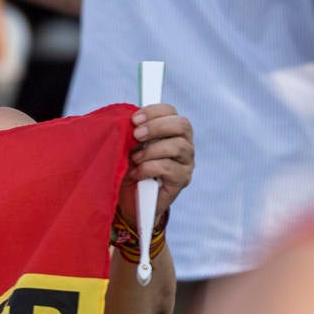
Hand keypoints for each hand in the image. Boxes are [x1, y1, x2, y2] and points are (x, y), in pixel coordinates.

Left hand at [119, 102, 194, 223]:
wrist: (130, 202)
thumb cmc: (128, 170)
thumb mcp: (127, 148)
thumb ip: (132, 134)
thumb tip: (128, 122)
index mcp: (171, 131)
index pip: (171, 112)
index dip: (154, 112)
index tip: (134, 119)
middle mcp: (184, 144)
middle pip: (182, 125)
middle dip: (156, 127)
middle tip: (136, 135)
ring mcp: (186, 163)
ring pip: (177, 146)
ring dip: (151, 150)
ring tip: (134, 158)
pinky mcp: (181, 180)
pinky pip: (168, 168)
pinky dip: (148, 168)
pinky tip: (136, 173)